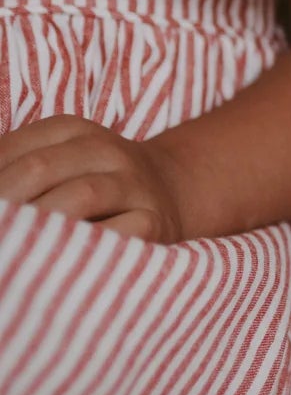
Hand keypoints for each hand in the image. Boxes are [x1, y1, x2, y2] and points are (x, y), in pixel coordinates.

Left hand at [0, 116, 184, 242]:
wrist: (169, 188)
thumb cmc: (94, 180)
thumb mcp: (60, 159)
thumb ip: (20, 171)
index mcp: (73, 130)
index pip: (14, 149)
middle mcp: (105, 150)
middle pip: (40, 168)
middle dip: (5, 203)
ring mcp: (133, 184)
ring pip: (80, 196)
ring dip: (37, 224)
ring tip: (12, 247)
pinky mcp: (154, 221)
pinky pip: (116, 234)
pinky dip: (83, 248)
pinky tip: (56, 263)